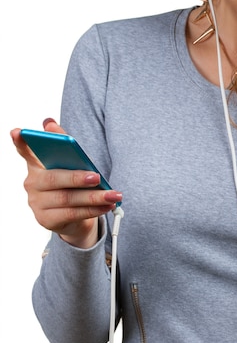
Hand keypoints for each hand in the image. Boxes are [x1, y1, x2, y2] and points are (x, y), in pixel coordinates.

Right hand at [11, 118, 121, 248]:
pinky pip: (72, 214)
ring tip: (113, 195)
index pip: (25, 151)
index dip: (20, 142)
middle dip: (77, 178)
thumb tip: (48, 122)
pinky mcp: (46, 220)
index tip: (17, 131)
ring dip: (93, 197)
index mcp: (37, 164)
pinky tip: (107, 206)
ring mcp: (37, 203)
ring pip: (67, 198)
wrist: (74, 216)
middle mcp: (32, 183)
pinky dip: (93, 210)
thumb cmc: (72, 183)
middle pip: (54, 179)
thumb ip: (63, 143)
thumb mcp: (71, 163)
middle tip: (96, 177)